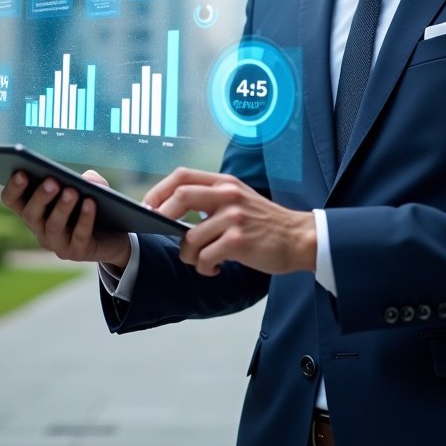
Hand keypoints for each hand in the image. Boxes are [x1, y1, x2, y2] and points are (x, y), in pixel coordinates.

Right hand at [0, 169, 130, 268]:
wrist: (116, 234)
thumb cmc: (97, 204)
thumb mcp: (94, 187)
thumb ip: (91, 180)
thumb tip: (87, 180)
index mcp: (35, 209)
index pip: (13, 200)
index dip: (13, 188)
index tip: (21, 172)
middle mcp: (40, 228)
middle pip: (31, 215)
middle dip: (40, 197)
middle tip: (50, 181)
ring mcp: (57, 243)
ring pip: (53, 227)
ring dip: (62, 207)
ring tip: (72, 191)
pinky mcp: (77, 252)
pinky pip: (79, 235)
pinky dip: (85, 218)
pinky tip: (90, 202)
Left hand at [143, 168, 315, 277]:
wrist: (298, 238)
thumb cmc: (264, 223)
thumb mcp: (238, 199)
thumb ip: (210, 199)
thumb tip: (170, 211)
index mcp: (225, 182)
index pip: (182, 176)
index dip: (159, 190)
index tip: (147, 207)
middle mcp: (228, 195)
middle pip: (180, 198)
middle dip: (161, 217)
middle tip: (160, 232)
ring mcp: (234, 217)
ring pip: (189, 238)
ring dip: (187, 255)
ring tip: (200, 260)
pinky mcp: (239, 241)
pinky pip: (204, 258)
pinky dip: (203, 268)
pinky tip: (215, 268)